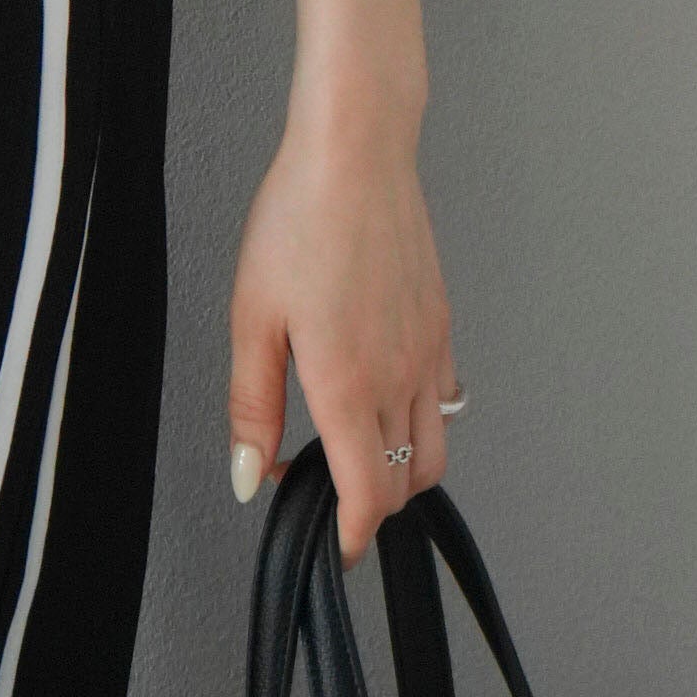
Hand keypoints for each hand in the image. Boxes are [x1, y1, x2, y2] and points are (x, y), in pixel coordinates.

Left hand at [229, 95, 457, 567]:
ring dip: (401, 468)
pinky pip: (446, 400)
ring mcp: (428, 351)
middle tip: (325, 490)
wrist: (357, 151)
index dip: (352, 537)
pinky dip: (422, 421)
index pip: (369, 496)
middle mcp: (398, 375)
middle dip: (370, 505)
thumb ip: (252, 405)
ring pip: (435, 448)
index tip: (333, 546)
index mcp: (347, 382)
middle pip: (407, 483)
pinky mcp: (441, 324)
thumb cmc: (300, 218)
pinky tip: (384, 396)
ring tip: (355, 448)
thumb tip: (250, 475)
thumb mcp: (252, 315)